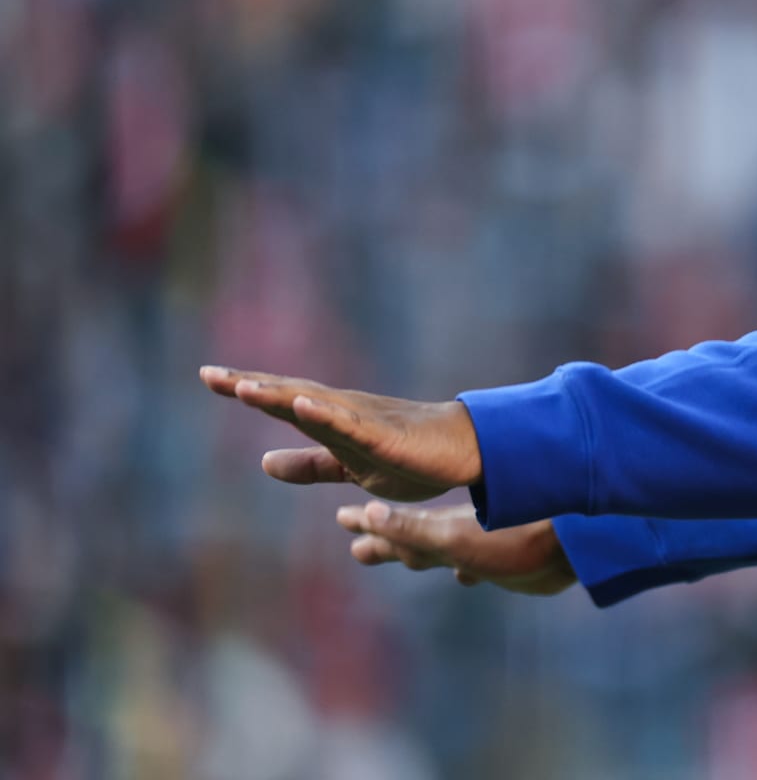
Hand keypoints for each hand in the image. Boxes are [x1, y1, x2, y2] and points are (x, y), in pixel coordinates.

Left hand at [200, 365, 481, 501]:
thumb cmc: (411, 454)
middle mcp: (343, 413)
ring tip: (243, 388)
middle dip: (250, 385)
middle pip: (289, 396)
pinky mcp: (386, 438)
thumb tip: (262, 463)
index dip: (247, 389)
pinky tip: (304, 407)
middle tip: (208, 374)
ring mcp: (364, 423)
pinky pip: (352, 426)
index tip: (209, 375)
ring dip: (280, 396)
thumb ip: (308, 465)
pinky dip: (327, 415)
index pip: (282, 402)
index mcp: (332, 421)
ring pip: (315, 406)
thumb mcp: (349, 466)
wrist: (464, 452)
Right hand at [336, 501, 575, 595]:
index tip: (341, 517)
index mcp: (438, 528)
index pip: (393, 525)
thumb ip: (410, 529)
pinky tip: (465, 577)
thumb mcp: (452, 537)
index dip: (368, 525)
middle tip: (356, 546)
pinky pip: (475, 566)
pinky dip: (464, 571)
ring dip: (420, 555)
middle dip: (384, 542)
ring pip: (441, 552)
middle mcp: (456, 534)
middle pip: (411, 540)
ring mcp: (481, 547)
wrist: (571, 544)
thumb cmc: (514, 540)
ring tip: (405, 559)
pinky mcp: (504, 564)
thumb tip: (366, 510)